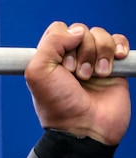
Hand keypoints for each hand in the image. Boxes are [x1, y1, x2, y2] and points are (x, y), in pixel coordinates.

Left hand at [25, 21, 130, 144]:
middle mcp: (72, 56)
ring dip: (100, 54)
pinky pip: (119, 42)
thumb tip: (77, 30)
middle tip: (78, 76)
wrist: (86, 127)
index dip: (63, 41)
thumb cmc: (59, 103)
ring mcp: (94, 61)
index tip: (63, 65)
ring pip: (101, 35)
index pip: (59, 29)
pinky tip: (115, 61)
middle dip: (82, 51)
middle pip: (81, 30)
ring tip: (95, 75)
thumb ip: (51, 43)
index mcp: (51, 57)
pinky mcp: (115, 67)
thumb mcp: (38, 72)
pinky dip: (119, 47)